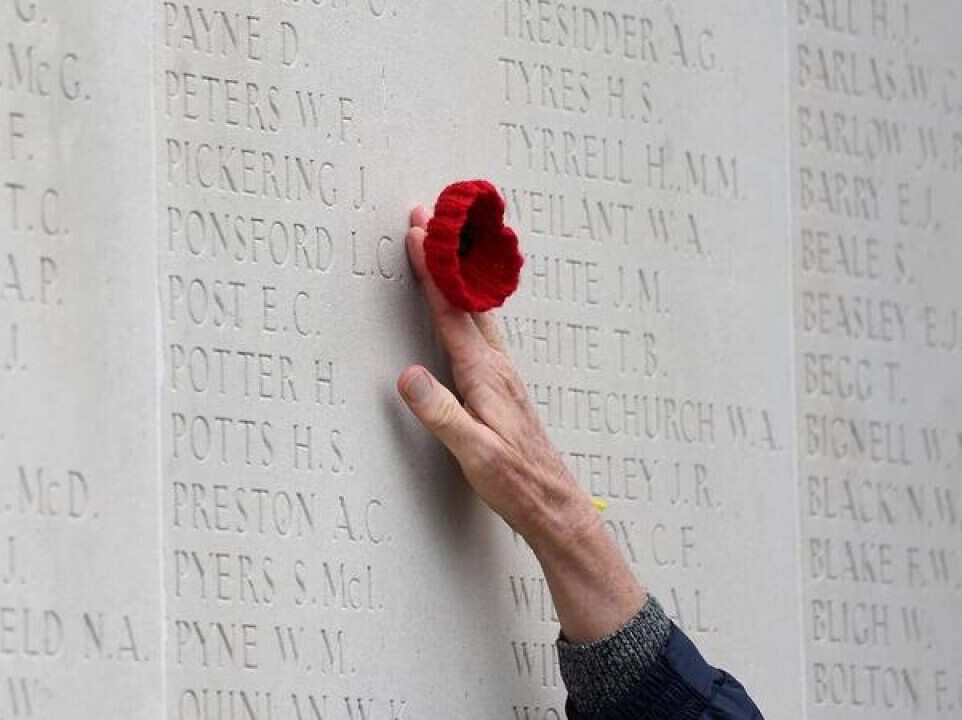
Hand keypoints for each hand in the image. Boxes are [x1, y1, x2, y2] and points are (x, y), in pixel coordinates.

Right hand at [398, 205, 644, 641]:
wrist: (554, 504)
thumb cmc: (514, 481)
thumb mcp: (472, 452)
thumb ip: (440, 413)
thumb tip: (408, 375)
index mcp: (485, 375)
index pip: (453, 311)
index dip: (434, 271)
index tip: (420, 235)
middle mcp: (497, 365)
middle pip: (467, 298)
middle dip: (446, 257)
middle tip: (428, 219)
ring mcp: (504, 373)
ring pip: (477, 310)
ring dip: (457, 277)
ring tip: (445, 248)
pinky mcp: (504, 385)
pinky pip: (481, 328)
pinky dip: (467, 302)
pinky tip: (465, 305)